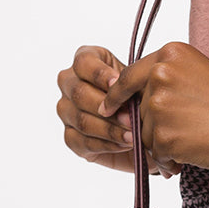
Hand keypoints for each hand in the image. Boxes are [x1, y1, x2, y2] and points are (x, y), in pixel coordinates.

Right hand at [56, 44, 139, 173]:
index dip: (99, 74)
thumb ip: (131, 82)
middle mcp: (70, 84)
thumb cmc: (140, 95)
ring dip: (110, 129)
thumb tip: (125, 92)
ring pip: (82, 120)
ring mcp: (66, 111)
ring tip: (133, 135)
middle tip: (131, 117)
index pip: (83, 63)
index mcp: (85, 62)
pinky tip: (124, 144)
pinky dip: (107, 144)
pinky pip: (84, 142)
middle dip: (108, 106)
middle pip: (79, 93)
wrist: (142, 124)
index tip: (118, 82)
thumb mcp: (139, 82)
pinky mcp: (71, 137)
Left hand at [99, 40, 208, 175]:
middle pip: (138, 109)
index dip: (117, 95)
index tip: (107, 107)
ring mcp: (160, 105)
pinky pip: (155, 153)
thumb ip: (167, 81)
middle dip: (155, 125)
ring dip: (164, 143)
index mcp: (171, 53)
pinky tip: (194, 153)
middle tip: (188, 130)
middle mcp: (161, 74)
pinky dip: (170, 159)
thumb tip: (131, 104)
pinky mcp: (164, 135)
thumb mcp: (199, 75)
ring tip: (197, 140)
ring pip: (145, 133)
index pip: (129, 76)